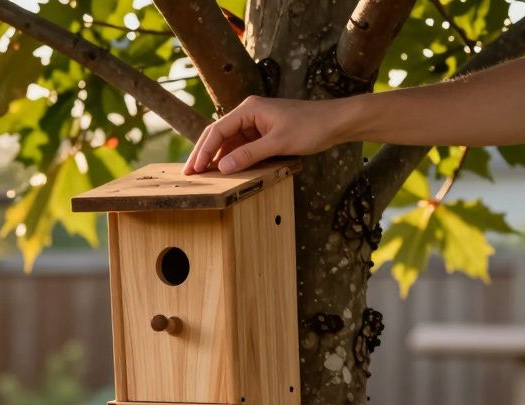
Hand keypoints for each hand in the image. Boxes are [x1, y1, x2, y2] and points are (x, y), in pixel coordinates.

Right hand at [182, 96, 349, 175]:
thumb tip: (223, 167)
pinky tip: (225, 171)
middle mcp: (249, 113)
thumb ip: (249, 155)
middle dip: (203, 154)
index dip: (203, 151)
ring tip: (203, 176)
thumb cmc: (311, 126)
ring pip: (228, 142)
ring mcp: (256, 124)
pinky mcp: (263, 133)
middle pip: (218, 135)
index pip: (217, 130)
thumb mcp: (278, 143)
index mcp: (249, 109)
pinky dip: (232, 158)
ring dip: (216, 158)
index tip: (194, 169)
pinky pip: (241, 147)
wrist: (335, 122)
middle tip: (189, 174)